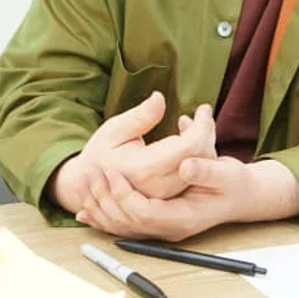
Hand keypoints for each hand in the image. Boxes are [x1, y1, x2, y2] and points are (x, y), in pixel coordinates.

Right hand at [48, 92, 215, 214]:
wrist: (92, 185)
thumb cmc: (102, 152)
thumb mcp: (114, 130)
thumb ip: (139, 117)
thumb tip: (159, 98)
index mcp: (144, 169)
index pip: (188, 147)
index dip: (202, 127)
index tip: (204, 108)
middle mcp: (158, 187)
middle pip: (200, 159)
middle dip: (207, 133)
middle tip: (204, 113)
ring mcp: (165, 197)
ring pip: (200, 170)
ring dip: (205, 145)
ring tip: (196, 124)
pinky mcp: (170, 200)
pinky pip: (194, 177)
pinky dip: (198, 157)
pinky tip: (190, 139)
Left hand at [71, 157, 298, 241]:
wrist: (241, 197)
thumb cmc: (235, 183)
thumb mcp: (226, 173)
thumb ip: (205, 170)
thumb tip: (184, 166)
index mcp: (185, 218)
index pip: (145, 213)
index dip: (125, 194)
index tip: (111, 171)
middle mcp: (170, 228)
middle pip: (127, 222)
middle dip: (105, 199)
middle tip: (89, 173)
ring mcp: (162, 229)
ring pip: (122, 227)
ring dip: (100, 208)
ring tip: (83, 185)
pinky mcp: (156, 222)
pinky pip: (124, 225)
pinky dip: (104, 217)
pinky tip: (86, 211)